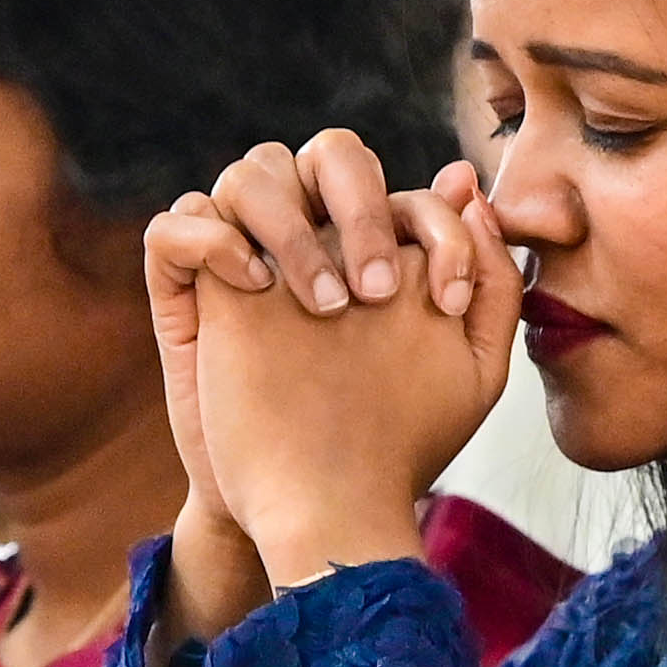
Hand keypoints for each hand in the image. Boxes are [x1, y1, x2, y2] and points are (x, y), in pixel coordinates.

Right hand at [145, 139, 495, 641]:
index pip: (403, 186)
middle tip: (380, 291)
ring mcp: (252, 258)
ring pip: (252, 173)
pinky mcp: (193, 293)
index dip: (437, 228)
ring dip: (290, 222)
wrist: (319, 509)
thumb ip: (488, 279)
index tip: (452, 305)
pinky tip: (252, 285)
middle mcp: (317, 238)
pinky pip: (178, 225)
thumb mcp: (469, 370)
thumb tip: (465, 183)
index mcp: (382, 246)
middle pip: (330, 157)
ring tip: (322, 304)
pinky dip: (211, 236)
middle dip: (361, 206)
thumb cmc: (398, 438)